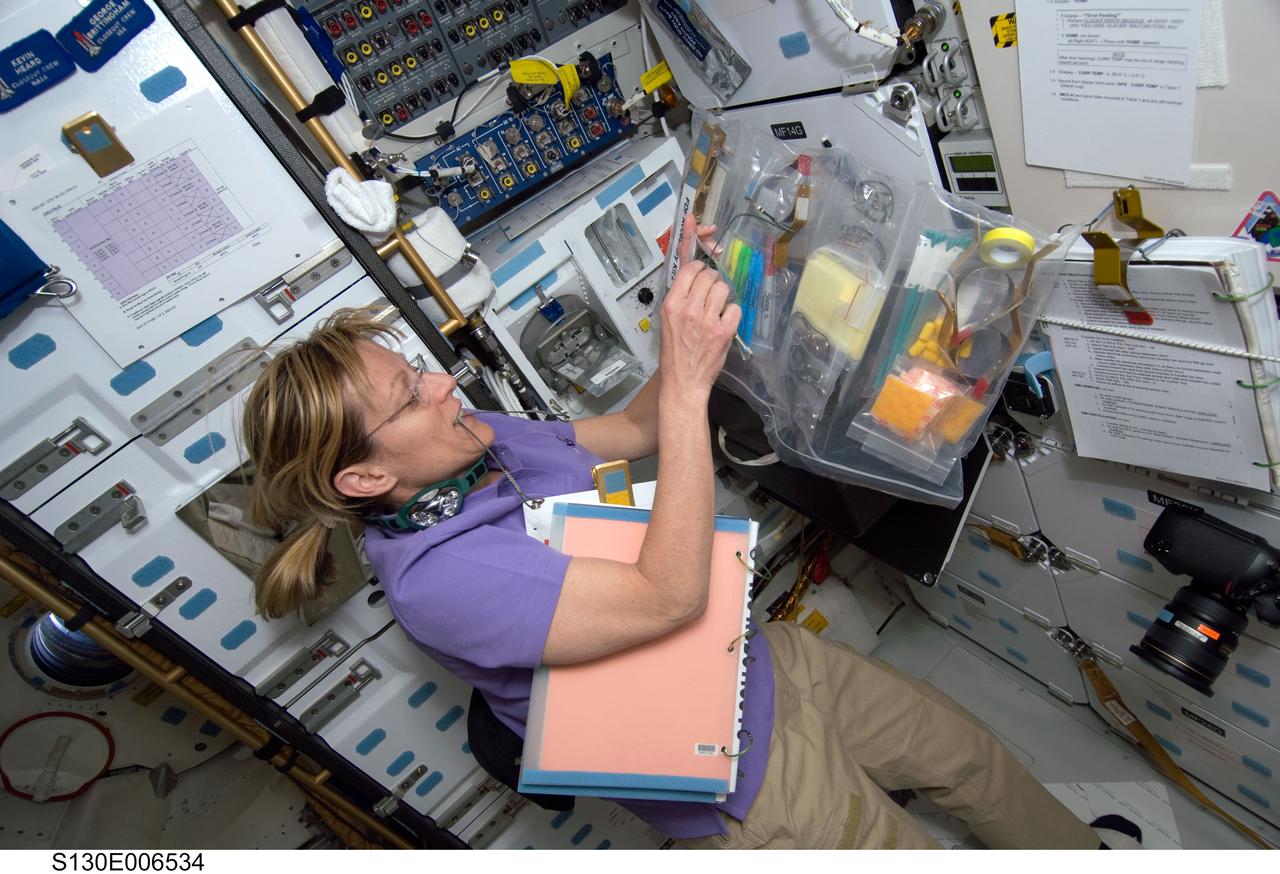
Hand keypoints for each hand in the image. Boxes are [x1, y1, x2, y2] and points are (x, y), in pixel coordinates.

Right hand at [660, 215, 740, 398]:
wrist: (683, 381)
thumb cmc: (674, 351)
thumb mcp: (668, 320)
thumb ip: (681, 295)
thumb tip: (695, 270)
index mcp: (672, 303)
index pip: (690, 268)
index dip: (700, 264)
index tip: (703, 264)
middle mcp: (688, 308)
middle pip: (709, 275)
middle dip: (713, 281)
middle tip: (710, 295)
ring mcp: (707, 319)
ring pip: (724, 288)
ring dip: (723, 296)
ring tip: (717, 310)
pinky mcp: (724, 331)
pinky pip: (735, 308)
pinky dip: (732, 314)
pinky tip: (724, 324)